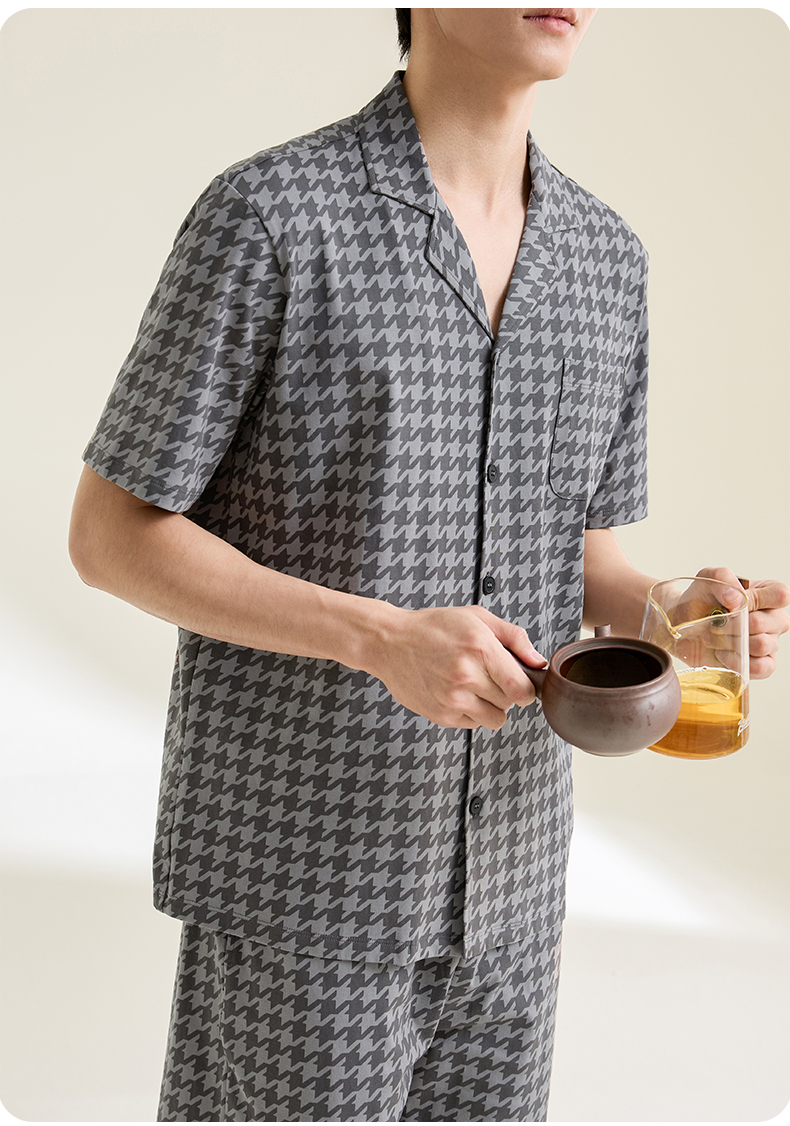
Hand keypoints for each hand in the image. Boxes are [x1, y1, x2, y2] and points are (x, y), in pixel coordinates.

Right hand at [368, 605, 545, 729]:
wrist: (390, 642)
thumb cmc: (434, 628)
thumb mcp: (477, 618)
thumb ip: (514, 638)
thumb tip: (539, 663)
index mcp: (480, 649)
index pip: (523, 690)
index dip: (527, 689)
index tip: (520, 683)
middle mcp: (467, 676)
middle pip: (510, 704)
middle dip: (506, 692)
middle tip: (488, 676)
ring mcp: (452, 698)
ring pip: (495, 719)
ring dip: (490, 706)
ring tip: (474, 686)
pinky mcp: (441, 715)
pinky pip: (473, 724)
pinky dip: (471, 712)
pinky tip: (457, 692)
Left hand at [701, 567, 789, 679]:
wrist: (681, 623)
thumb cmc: (700, 600)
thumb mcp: (707, 578)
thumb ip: (723, 578)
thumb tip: (736, 600)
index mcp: (768, 594)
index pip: (781, 595)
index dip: (755, 600)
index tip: (731, 604)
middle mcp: (773, 619)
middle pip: (769, 623)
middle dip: (734, 624)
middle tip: (714, 624)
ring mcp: (769, 642)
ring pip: (763, 645)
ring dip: (730, 642)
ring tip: (711, 637)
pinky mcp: (759, 664)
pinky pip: (761, 667)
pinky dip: (737, 661)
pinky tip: (721, 653)